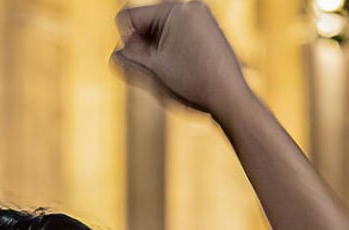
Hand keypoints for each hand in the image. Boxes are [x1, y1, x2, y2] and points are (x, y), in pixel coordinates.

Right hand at [112, 3, 250, 117]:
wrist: (232, 100)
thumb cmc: (193, 84)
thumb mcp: (151, 69)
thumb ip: (125, 57)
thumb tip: (117, 53)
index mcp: (174, 7)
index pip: (129, 18)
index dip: (127, 44)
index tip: (145, 64)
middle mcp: (190, 5)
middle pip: (146, 23)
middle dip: (145, 46)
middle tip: (162, 69)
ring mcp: (202, 16)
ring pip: (161, 31)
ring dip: (158, 50)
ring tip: (175, 71)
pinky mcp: (209, 30)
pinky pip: (179, 36)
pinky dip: (174, 51)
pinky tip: (185, 69)